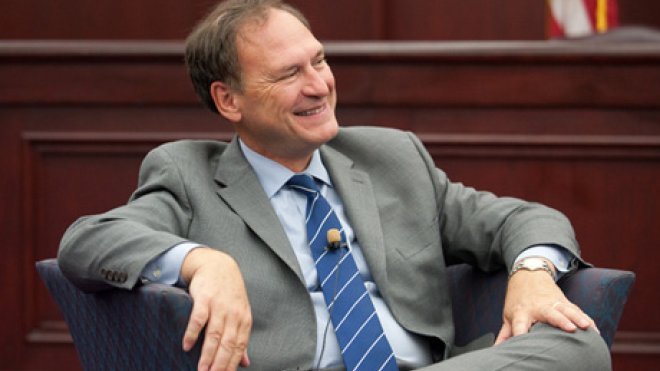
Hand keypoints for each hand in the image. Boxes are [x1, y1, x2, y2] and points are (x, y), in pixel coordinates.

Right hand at [181, 247, 251, 369]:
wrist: (218, 265)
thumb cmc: (228, 293)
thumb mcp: (239, 314)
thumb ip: (240, 338)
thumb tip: (245, 362)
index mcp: (243, 320)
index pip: (239, 347)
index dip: (232, 365)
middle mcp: (233, 314)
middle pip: (227, 344)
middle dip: (220, 364)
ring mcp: (219, 305)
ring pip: (214, 335)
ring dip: (207, 354)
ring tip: (201, 370)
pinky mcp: (204, 298)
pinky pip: (198, 318)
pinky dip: (193, 333)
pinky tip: (187, 346)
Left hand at [494, 266, 597, 344]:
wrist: (529, 275)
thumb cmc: (518, 300)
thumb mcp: (509, 314)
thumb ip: (506, 333)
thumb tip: (497, 349)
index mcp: (521, 312)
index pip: (520, 325)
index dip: (520, 334)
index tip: (523, 343)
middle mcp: (538, 307)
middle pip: (549, 314)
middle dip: (560, 321)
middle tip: (570, 329)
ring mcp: (553, 303)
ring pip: (567, 310)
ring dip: (578, 318)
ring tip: (587, 327)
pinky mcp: (564, 302)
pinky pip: (577, 311)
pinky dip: (586, 319)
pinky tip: (594, 328)